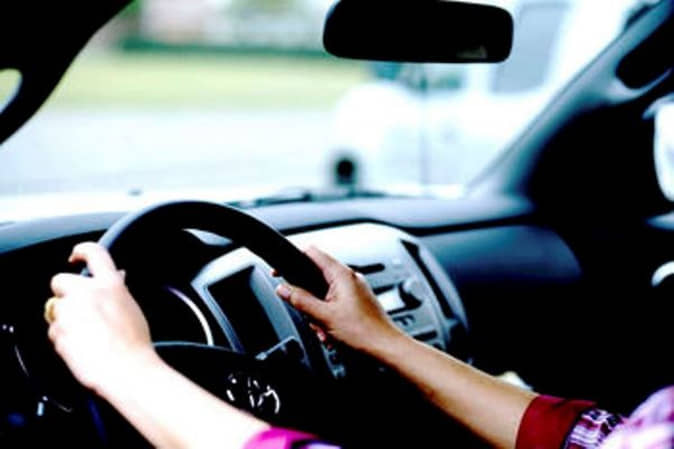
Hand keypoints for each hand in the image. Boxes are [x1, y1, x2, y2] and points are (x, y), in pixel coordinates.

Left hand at [47, 242, 156, 393]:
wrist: (125, 370)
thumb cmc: (135, 345)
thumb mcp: (132, 308)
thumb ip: (117, 291)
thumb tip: (115, 279)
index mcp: (110, 284)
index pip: (93, 253)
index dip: (81, 251)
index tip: (76, 256)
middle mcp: (88, 293)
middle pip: (61, 280)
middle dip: (65, 292)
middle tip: (78, 307)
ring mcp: (70, 311)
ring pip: (55, 308)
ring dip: (65, 318)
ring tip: (85, 334)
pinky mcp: (58, 331)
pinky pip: (54, 330)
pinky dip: (63, 337)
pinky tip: (81, 346)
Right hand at [275, 246, 403, 355]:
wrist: (386, 349)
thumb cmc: (364, 332)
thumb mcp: (324, 316)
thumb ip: (300, 300)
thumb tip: (283, 288)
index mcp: (342, 274)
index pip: (312, 254)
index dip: (292, 260)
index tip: (279, 272)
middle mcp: (350, 278)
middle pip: (315, 279)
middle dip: (308, 301)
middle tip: (310, 317)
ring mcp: (355, 291)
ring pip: (324, 296)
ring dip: (318, 315)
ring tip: (325, 330)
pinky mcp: (358, 303)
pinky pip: (334, 305)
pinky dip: (328, 319)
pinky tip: (332, 334)